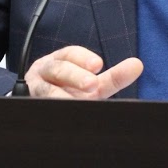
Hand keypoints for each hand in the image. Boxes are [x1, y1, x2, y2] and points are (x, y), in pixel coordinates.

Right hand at [25, 45, 142, 98]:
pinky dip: (50, 108)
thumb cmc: (68, 91)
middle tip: (92, 85)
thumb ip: (113, 77)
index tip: (99, 65)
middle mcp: (46, 72)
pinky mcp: (29, 103)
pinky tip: (63, 112)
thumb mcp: (91, 85)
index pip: (70, 54)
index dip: (83, 58)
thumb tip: (138, 65)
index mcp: (61, 62)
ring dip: (61, 95)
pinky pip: (37, 106)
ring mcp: (35, 89)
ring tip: (73, 102)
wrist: (36, 102)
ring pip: (46, 89)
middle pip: (58, 69)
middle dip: (75, 76)